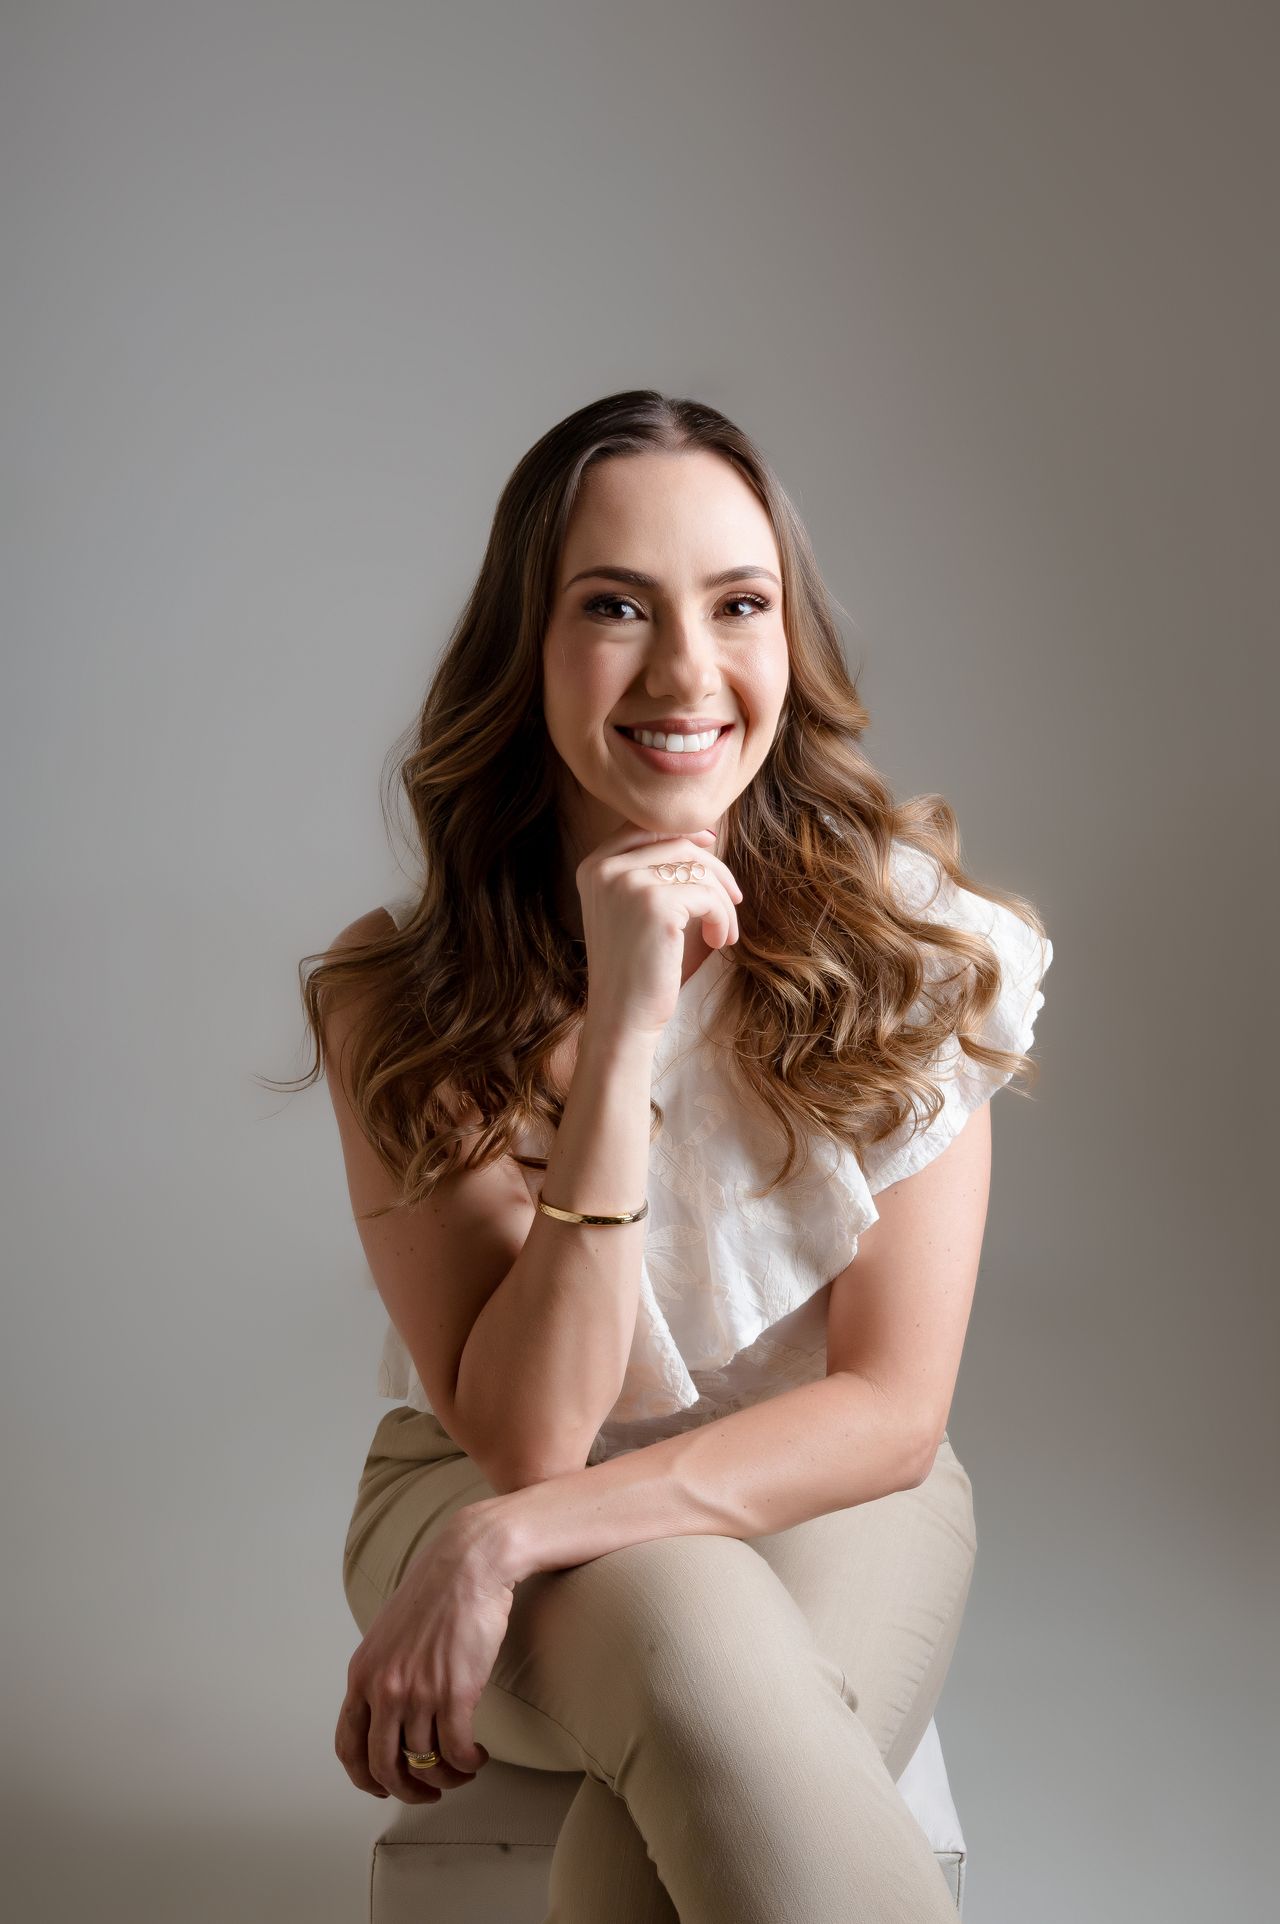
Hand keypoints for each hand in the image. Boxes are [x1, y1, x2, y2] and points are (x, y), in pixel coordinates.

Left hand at [334, 1513, 514, 1803]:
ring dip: (446, 1777)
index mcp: (362, 1674)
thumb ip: (382, 1671)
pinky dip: (468, 1764)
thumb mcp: (389, 1633)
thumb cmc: (436, 1589)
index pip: (348, 1746)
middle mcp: (383, 1688)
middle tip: (430, 1791)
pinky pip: (456, 1751)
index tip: (386, 1786)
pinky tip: (478, 1756)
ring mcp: (418, 1692)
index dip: (365, 1777)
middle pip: (383, 1767)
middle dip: (408, 1790)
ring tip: (463, 1768)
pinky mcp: (455, 1693)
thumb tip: (390, 1708)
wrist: (470, 1562)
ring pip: (424, 1763)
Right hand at [576, 821, 744, 1036]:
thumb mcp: (632, 909)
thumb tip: (701, 834)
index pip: (645, 827)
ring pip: (699, 869)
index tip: (711, 847)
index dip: (684, 832)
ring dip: (722, 901)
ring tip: (723, 932)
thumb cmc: (635, 967)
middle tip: (733, 900)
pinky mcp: (656, 903)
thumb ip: (651, 870)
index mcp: (593, 866)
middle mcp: (605, 868)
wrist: (622, 1016)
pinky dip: (722, 918)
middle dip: (714, 870)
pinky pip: (708, 896)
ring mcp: (628, 883)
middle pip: (678, 843)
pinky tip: (718, 941)